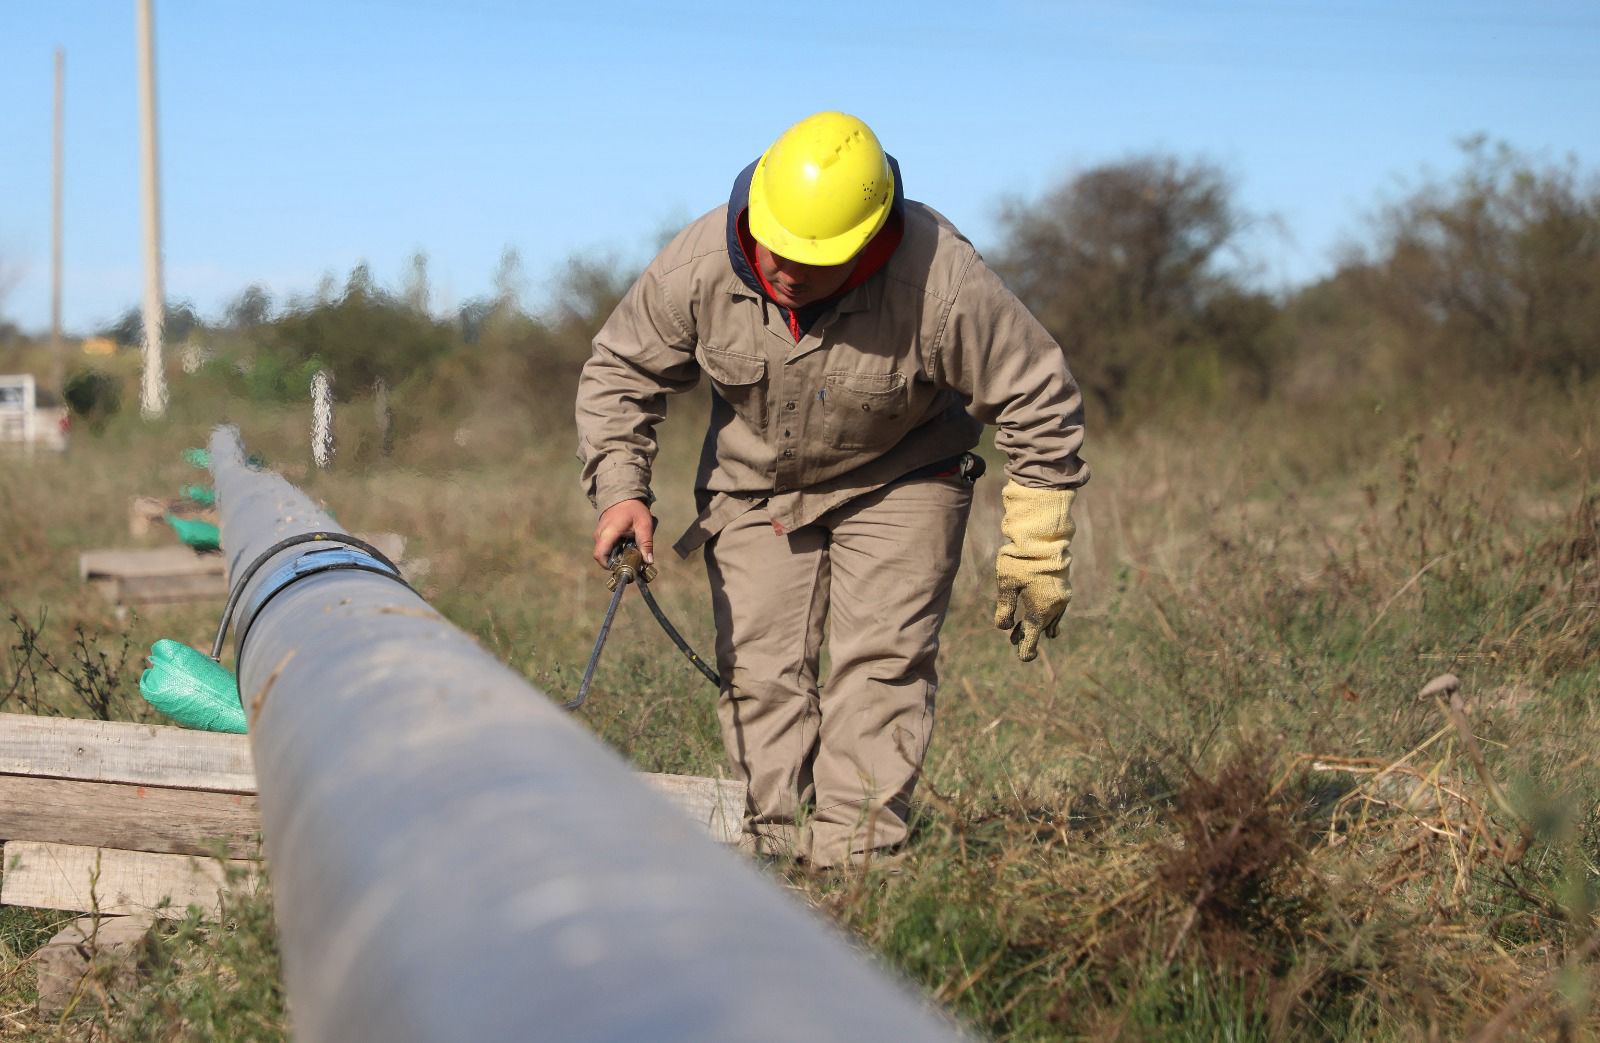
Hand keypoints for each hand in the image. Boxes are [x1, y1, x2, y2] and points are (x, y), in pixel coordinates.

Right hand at [593, 499, 654, 569]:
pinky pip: (605, 546)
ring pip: (604, 552)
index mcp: (608, 532)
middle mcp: (599, 534)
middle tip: (631, 559)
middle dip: (616, 562)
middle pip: (603, 556)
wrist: (623, 494)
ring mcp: (599, 534)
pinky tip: (626, 544)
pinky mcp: (601, 534)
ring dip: (617, 555)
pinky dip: (615, 549)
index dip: (608, 565)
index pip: (599, 555)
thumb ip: (646, 543)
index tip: (622, 566)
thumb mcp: (644, 525)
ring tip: (631, 549)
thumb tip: (649, 561)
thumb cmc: (633, 509)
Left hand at [994, 482, 1075, 661]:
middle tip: (1013, 642)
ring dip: (1035, 624)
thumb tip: (1003, 627)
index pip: (1032, 635)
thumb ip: (1004, 607)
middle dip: (1026, 636)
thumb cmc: (1021, 558)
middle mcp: (1054, 606)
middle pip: (1040, 628)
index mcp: (1040, 609)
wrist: (1044, 535)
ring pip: (1048, 618)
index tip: (1024, 658)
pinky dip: (1046, 615)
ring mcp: (1062, 597)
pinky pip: (1056, 608)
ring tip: (1020, 631)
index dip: (1027, 648)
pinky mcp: (1063, 587)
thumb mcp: (1006, 583)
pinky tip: (1042, 616)